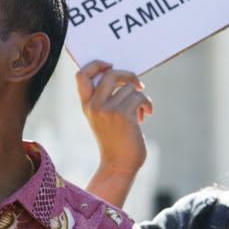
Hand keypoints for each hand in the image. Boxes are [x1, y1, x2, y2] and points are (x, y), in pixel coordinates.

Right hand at [77, 61, 151, 206]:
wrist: (119, 164)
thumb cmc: (115, 141)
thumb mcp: (104, 118)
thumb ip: (106, 98)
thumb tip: (125, 76)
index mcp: (86, 105)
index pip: (81, 75)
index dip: (96, 64)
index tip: (109, 65)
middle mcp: (94, 105)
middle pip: (110, 73)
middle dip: (128, 75)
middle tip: (136, 85)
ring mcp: (107, 109)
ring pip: (130, 87)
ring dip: (140, 97)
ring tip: (140, 112)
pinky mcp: (123, 114)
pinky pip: (139, 97)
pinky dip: (147, 104)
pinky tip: (145, 115)